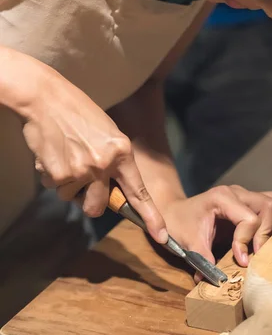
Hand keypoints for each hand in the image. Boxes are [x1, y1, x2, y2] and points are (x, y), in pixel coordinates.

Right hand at [18, 59, 166, 242]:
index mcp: (121, 153)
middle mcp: (103, 165)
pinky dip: (51, 174)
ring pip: (71, 197)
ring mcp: (80, 171)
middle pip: (97, 208)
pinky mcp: (57, 174)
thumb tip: (113, 187)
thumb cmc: (78, 112)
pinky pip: (53, 186)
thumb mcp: (109, 132)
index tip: (162, 236)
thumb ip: (114, 161)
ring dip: (67, 183)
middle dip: (89, 201)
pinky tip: (54, 152)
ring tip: (66, 155)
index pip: (139, 192)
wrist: (45, 98)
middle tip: (83, 182)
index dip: (151, 217)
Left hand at [160, 185, 271, 270]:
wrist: (173, 211)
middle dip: (267, 233)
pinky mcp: (251, 202)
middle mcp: (238, 192)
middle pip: (270, 206)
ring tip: (267, 246)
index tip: (241, 261)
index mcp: (222, 197)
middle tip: (257, 254)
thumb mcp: (188, 242)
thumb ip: (203, 260)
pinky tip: (268, 239)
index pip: (249, 218)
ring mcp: (247, 195)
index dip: (247, 242)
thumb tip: (218, 280)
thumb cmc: (179, 223)